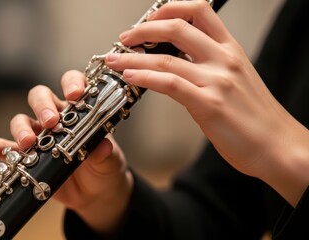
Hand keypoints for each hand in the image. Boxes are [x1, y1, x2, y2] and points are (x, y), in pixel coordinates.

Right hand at [0, 70, 133, 234]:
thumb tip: (101, 146)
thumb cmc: (105, 168)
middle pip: (40, 98)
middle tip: (51, 122)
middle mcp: (56, 118)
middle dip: (43, 106)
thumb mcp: (110, 161)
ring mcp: (39, 136)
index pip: (72, 84)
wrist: (95, 194)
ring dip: (21, 129)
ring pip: (21, 121)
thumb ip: (105, 153)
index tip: (74, 94)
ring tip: (27, 144)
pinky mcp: (26, 157)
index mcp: (79, 110)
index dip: (72, 83)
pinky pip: (4, 148)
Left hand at [104, 0, 308, 205]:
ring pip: (164, 58)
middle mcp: (223, 59)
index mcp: (230, 49)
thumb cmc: (255, 117)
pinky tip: (129, 77)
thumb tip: (176, 60)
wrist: (278, 146)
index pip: (198, 11)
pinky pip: (169, 83)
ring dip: (131, 57)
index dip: (169, 9)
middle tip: (124, 38)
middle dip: (143, 29)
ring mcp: (216, 80)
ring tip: (114, 60)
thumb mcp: (235, 79)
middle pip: (176, 27)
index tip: (149, 19)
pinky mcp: (209, 104)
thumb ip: (209, 65)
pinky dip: (144, 77)